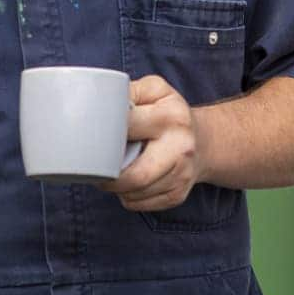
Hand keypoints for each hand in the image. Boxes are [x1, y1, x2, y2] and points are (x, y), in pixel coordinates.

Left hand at [102, 74, 200, 211]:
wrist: (201, 141)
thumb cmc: (168, 114)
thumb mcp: (153, 90)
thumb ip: (128, 91)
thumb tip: (97, 103)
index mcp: (172, 116)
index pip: (127, 128)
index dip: (104, 134)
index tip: (92, 136)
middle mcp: (181, 147)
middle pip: (135, 176)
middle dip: (108, 176)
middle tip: (95, 167)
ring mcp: (182, 175)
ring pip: (133, 193)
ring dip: (115, 186)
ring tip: (112, 170)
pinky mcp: (177, 195)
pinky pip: (138, 204)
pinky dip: (125, 195)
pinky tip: (127, 181)